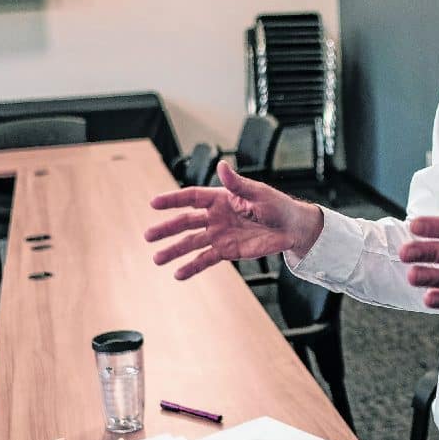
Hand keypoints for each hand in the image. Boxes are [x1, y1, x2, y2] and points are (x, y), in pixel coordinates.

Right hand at [145, 161, 322, 279]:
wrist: (291, 228)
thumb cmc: (276, 205)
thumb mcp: (258, 192)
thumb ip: (237, 183)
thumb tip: (222, 165)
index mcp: (220, 198)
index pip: (191, 198)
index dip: (172, 200)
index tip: (153, 204)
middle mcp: (215, 216)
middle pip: (185, 222)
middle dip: (166, 229)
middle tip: (147, 236)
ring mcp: (219, 234)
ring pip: (191, 243)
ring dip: (174, 251)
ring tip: (157, 259)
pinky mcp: (227, 251)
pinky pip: (205, 259)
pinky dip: (192, 267)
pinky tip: (178, 274)